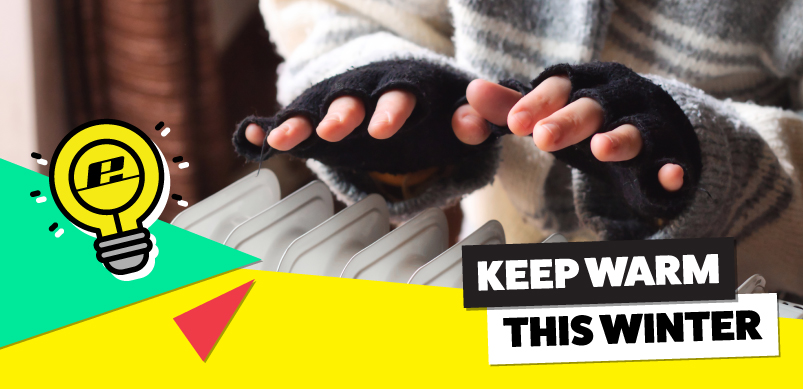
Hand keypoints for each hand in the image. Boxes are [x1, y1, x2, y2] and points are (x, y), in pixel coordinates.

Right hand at [244, 91, 493, 149]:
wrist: (402, 92)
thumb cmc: (437, 110)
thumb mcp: (461, 113)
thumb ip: (475, 121)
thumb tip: (475, 124)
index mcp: (404, 90)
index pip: (399, 96)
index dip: (392, 110)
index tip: (383, 129)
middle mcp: (366, 94)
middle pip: (354, 100)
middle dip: (344, 113)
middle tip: (337, 129)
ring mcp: (339, 106)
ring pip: (319, 111)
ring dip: (305, 122)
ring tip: (286, 138)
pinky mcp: (317, 122)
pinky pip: (291, 123)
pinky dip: (271, 131)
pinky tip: (253, 139)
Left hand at [463, 77, 683, 191]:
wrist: (655, 130)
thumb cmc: (589, 119)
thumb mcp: (550, 113)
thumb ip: (509, 107)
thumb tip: (469, 94)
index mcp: (584, 84)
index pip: (558, 86)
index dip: (536, 103)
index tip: (513, 123)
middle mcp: (618, 98)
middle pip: (592, 106)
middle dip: (568, 120)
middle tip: (542, 138)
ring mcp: (648, 124)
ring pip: (636, 130)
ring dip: (619, 138)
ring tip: (601, 149)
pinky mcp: (670, 154)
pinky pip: (673, 162)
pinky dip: (671, 170)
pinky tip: (669, 178)